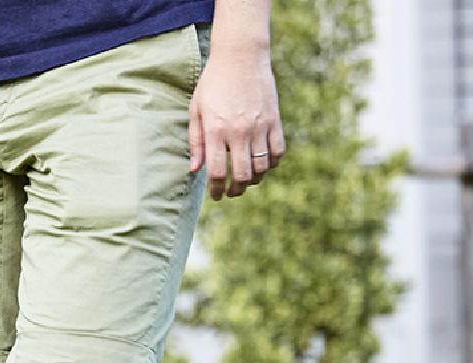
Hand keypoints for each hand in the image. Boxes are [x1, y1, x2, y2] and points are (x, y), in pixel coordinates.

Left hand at [188, 42, 284, 200]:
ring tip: (246, 180)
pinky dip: (272, 164)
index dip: (216, 189)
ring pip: (262, 167)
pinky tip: (263, 165)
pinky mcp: (275, 120)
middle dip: (236, 190)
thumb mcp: (196, 110)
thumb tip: (194, 170)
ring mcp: (260, 126)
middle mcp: (239, 131)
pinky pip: (278, 151)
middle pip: (242, 175)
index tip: (216, 196)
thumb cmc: (213, 83)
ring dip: (254, 180)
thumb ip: (195, 142)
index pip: (217, 172)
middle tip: (231, 192)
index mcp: (216, 130)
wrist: (241, 56)